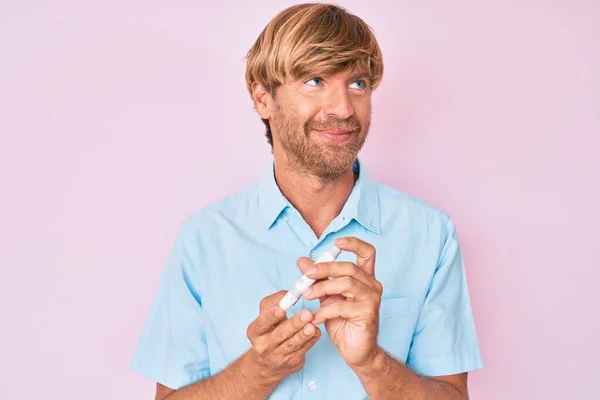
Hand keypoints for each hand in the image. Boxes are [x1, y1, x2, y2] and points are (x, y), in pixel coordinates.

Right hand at [245, 290, 320, 382]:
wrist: (267, 364)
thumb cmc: (269, 332)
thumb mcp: (265, 317)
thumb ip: (274, 302)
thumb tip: (288, 294)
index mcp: (256, 331)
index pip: (262, 322)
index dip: (271, 316)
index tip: (281, 308)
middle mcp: (264, 345)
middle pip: (280, 334)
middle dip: (294, 324)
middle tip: (307, 314)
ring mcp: (278, 356)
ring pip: (292, 344)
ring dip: (304, 334)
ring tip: (312, 325)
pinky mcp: (291, 362)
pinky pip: (302, 350)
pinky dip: (310, 341)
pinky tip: (316, 332)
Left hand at [297, 237, 382, 367]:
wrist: (357, 351)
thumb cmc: (343, 322)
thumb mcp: (327, 296)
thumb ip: (317, 278)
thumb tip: (302, 261)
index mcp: (364, 278)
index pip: (367, 252)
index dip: (354, 243)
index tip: (337, 242)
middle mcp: (372, 285)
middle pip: (349, 267)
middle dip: (324, 268)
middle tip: (305, 275)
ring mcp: (372, 299)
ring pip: (346, 283)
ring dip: (322, 288)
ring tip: (307, 296)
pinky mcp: (368, 313)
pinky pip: (342, 306)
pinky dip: (324, 310)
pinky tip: (316, 318)